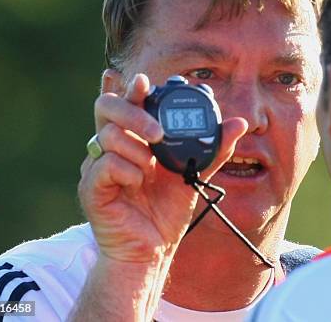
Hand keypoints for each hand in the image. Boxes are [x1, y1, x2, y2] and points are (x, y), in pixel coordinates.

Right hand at [78, 73, 246, 262]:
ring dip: (137, 151)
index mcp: (134, 138)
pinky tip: (138, 184)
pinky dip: (127, 171)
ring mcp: (97, 165)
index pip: (127, 102)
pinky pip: (105, 166)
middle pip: (106, 107)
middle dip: (133, 113)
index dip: (133, 89)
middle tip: (158, 134)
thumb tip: (240, 123)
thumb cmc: (168, 210)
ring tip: (151, 171)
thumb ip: (214, 148)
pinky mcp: (91, 187)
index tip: (145, 82)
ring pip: (107, 137)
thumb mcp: (194, 174)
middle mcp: (112, 146)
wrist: (153, 249)